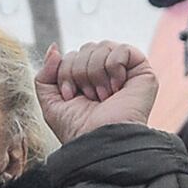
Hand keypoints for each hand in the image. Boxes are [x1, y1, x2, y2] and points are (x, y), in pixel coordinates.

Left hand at [38, 42, 158, 138]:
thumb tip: (54, 48)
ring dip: (96, 73)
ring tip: (102, 95)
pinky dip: (114, 67)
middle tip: (89, 97)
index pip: (73, 55)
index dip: (66, 71)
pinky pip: (123, 49)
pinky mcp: (142, 73)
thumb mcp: (50, 103)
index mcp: (88, 80)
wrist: (99, 141)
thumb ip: (45, 75)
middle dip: (80, 71)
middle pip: (87, 48)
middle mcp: (107, 74)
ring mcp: (125, 72)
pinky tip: (116, 87)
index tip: (70, 95)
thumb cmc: (78, 130)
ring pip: (103, 46)